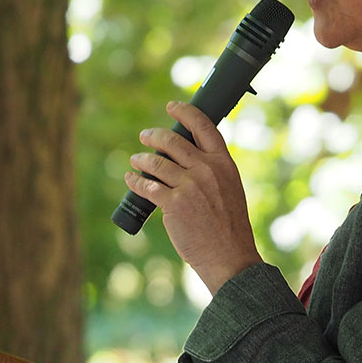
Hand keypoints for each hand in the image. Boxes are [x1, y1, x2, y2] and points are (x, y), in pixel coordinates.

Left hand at [124, 101, 261, 294]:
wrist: (229, 256)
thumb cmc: (229, 226)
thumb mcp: (230, 188)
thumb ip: (213, 171)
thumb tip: (189, 159)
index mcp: (224, 163)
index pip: (203, 126)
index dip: (185, 112)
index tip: (171, 106)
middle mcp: (206, 169)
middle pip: (173, 140)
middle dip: (153, 135)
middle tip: (145, 136)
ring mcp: (189, 186)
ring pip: (155, 162)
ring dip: (141, 159)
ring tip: (135, 161)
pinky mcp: (173, 203)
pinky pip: (147, 186)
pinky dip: (135, 181)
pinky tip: (131, 179)